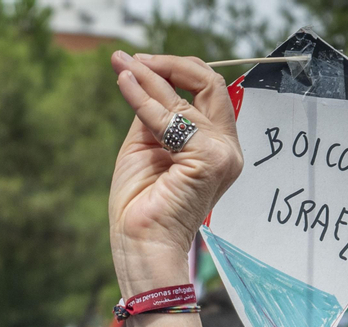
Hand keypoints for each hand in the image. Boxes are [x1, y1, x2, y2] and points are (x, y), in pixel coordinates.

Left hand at [106, 52, 242, 290]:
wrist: (140, 247)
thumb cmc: (140, 208)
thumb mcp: (144, 148)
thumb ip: (153, 115)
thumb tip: (143, 78)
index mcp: (214, 147)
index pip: (204, 93)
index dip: (173, 71)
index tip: (137, 62)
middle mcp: (226, 148)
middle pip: (209, 85)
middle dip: (169, 65)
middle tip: (133, 58)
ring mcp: (223, 154)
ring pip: (188, 99)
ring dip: (150, 79)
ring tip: (121, 65)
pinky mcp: (211, 160)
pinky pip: (173, 120)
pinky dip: (145, 101)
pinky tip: (124, 84)